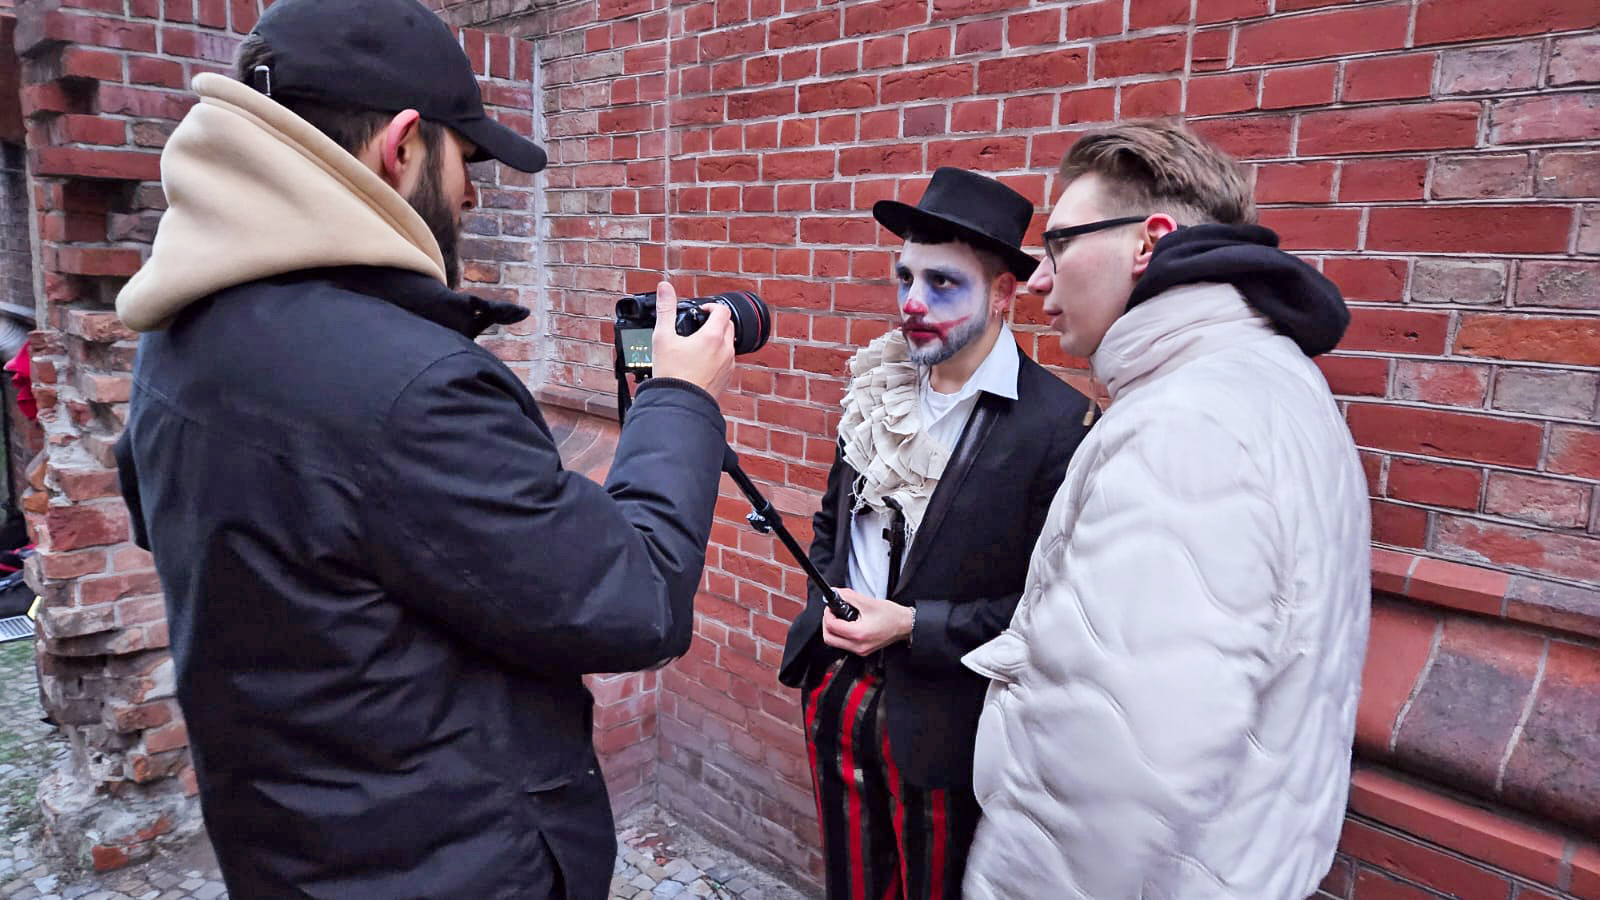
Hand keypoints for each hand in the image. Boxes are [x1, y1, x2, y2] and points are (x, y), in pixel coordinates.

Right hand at [649, 280, 734, 396]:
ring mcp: (728, 366)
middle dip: (715, 322)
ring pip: (729, 344)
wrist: (679, 405)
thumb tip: (664, 287)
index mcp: (713, 336)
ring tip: (697, 345)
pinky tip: (700, 363)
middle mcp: (725, 350)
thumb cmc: (671, 374)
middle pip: (728, 325)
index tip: (699, 312)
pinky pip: (727, 361)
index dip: (711, 307)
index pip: (722, 310)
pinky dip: (718, 356)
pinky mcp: (726, 379)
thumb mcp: (663, 337)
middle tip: (698, 327)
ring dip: (717, 339)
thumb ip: (665, 309)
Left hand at [821, 588, 914, 655]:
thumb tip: (836, 593)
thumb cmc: (891, 615)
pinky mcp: (862, 651)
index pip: (832, 626)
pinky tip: (848, 624)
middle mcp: (858, 646)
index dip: (828, 614)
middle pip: (829, 638)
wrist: (904, 625)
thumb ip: (848, 596)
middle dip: (827, 623)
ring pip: (835, 642)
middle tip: (833, 613)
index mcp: (859, 634)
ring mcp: (860, 650)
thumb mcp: (868, 602)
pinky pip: (844, 644)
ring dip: (834, 629)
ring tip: (841, 617)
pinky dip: (841, 634)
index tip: (831, 607)